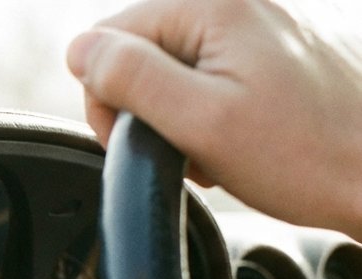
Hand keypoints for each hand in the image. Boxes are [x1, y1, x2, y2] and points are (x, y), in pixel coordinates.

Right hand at [67, 0, 361, 239]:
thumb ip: (130, 78)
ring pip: (175, 69)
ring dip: (177, 118)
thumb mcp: (199, 122)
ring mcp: (264, 26)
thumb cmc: (305, 157)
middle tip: (178, 152)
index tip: (140, 141)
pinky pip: (213, 77)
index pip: (111, 36)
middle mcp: (242, 3)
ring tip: (213, 153)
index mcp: (217, 5)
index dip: (108, 96)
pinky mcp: (278, 54)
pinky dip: (209, 115)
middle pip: (142, 51)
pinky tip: (234, 144)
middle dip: (145, 108)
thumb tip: (79, 50)